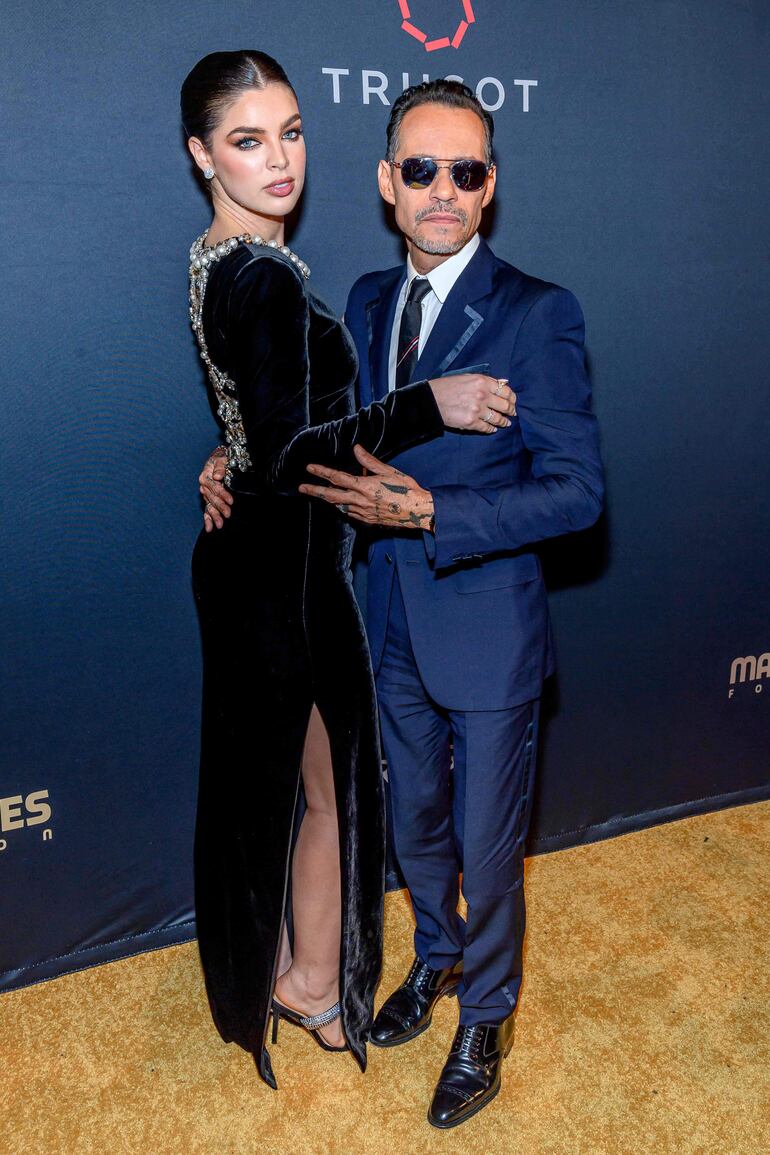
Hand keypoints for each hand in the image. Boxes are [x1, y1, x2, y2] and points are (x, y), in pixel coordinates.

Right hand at [199, 446, 232, 531]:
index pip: (214, 487)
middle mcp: (203, 487)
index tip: (231, 501)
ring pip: (209, 506)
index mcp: (205, 477)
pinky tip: (209, 528)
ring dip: (214, 516)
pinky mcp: (207, 500)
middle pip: (212, 498)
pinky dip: (207, 519)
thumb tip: (217, 476)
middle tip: (228, 514)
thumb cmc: (221, 460)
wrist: (217, 461)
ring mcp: (205, 494)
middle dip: (220, 507)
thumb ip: (220, 467)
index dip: (222, 494)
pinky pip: (206, 510)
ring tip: (220, 525)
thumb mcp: (221, 459)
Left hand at [299, 445, 433, 530]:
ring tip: (321, 492)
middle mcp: (361, 501)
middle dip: (316, 490)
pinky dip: (344, 506)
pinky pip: (351, 512)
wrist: (418, 511)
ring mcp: (363, 512)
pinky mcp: (368, 520)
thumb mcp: (389, 471)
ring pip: (340, 505)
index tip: (310, 468)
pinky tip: (344, 502)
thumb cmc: (406, 489)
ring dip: (330, 498)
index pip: (338, 478)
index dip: (322, 472)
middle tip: (302, 487)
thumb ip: (370, 461)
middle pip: (332, 495)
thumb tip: (357, 449)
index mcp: (365, 487)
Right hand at [429, 374, 515, 432]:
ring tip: (505, 423)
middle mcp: (482, 395)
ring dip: (504, 422)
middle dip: (511, 411)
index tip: (512, 402)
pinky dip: (491, 429)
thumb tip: (505, 382)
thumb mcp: (468, 377)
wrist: (431, 399)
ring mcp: (477, 410)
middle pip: (505, 406)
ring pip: (498, 418)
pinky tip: (493, 429)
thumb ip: (487, 381)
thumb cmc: (448, 386)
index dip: (512, 398)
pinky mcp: (471, 422)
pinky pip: (486, 427)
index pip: (506, 391)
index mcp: (482, 382)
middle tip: (512, 413)